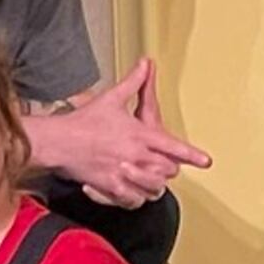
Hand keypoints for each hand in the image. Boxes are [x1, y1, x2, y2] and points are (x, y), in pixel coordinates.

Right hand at [47, 60, 211, 206]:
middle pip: (167, 170)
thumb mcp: (111, 98)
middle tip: (166, 165)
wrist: (57, 141)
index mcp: (139, 134)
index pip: (173, 146)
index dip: (191, 155)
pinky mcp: (109, 186)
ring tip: (152, 180)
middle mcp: (134, 155)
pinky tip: (135, 193)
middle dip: (170, 168)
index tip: (205, 161)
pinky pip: (132, 199)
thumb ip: (134, 82)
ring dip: (156, 184)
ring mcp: (123, 173)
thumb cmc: (83, 121)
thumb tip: (145, 64)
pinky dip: (137, 198)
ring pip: (153, 187)